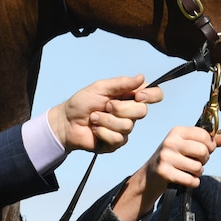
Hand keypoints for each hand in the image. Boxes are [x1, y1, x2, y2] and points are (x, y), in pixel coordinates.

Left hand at [46, 75, 161, 152]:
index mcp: (129, 96)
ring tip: (94, 117)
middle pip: (142, 111)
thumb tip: (141, 77)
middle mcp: (130, 113)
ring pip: (127, 126)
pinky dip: (102, 132)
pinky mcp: (116, 143)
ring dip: (106, 120)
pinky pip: (117, 138)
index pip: (154, 94)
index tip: (139, 95)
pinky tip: (95, 129)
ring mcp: (125, 129)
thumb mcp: (100, 87)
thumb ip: (120, 83)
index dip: (152, 95)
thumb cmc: (82, 102)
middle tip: (106, 105)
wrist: (66, 122)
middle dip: (121, 108)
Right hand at [112, 126, 220, 220]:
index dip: (209, 146)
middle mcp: (170, 141)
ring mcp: (166, 157)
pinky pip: (191, 180)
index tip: (203, 150)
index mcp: (177, 131)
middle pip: (203, 151)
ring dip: (197, 173)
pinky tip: (185, 179)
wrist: (150, 175)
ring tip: (188, 170)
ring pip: (198, 167)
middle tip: (195, 162)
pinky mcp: (164, 172)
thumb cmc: (173, 158)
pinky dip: (193, 182)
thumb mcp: (188, 145)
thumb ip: (208, 142)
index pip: (204, 135)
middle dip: (204, 160)